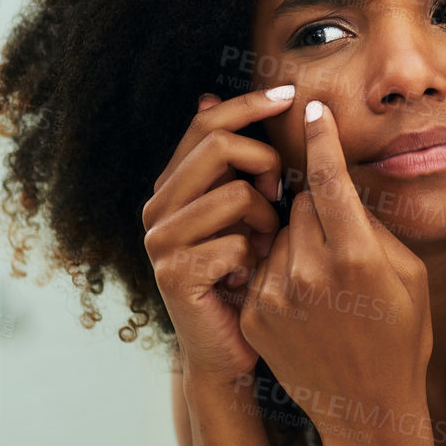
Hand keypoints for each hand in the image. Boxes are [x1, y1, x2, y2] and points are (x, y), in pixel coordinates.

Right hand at [141, 85, 294, 386]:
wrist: (227, 350)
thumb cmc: (245, 277)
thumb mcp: (241, 212)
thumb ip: (232, 164)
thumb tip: (206, 95)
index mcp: (172, 186)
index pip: (206, 122)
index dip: (248, 103)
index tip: (289, 95)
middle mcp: (156, 207)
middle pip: (218, 145)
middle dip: (264, 161)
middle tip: (279, 194)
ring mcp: (160, 241)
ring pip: (236, 194)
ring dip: (267, 221)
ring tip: (263, 249)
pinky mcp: (173, 274)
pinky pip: (237, 243)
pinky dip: (257, 260)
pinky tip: (250, 279)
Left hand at [238, 99, 432, 436]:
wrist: (367, 409)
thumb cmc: (400, 337)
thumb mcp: (408, 276)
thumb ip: (372, 226)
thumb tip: (339, 187)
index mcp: (357, 258)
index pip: (329, 180)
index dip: (320, 140)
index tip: (312, 109)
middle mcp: (312, 272)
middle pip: (301, 204)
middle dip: (318, 208)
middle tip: (340, 241)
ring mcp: (277, 295)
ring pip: (279, 233)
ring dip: (298, 242)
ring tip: (325, 283)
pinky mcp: (254, 314)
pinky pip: (262, 265)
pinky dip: (279, 270)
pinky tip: (305, 303)